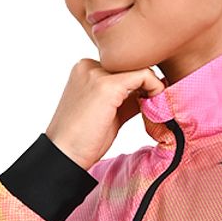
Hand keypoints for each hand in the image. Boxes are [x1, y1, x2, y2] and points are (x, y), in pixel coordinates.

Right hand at [45, 59, 165, 170]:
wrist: (65, 154)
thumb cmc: (83, 139)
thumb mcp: (108, 112)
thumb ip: (126, 99)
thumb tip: (149, 94)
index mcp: (85, 70)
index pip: (122, 68)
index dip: (140, 84)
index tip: (149, 101)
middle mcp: (89, 66)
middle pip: (131, 66)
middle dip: (147, 84)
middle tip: (156, 104)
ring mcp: (97, 73)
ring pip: (140, 68)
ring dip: (153, 87)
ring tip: (154, 108)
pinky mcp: (107, 85)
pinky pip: (144, 76)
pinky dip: (156, 88)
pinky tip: (154, 106)